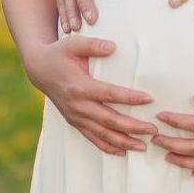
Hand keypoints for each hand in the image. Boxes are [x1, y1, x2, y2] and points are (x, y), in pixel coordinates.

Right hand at [24, 35, 157, 154]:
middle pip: (110, 120)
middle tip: (153, 130)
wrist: (40, 69)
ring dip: (124, 142)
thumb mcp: (74, 43)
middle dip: (133, 127)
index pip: (110, 94)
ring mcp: (76, 117)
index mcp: (80, 86)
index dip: (130, 98)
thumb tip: (113, 47)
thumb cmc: (60, 53)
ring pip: (103, 135)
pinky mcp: (75, 122)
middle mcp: (78, 105)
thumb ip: (94, 45)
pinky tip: (123, 151)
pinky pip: (92, 139)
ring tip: (143, 145)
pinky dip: (108, 147)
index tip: (149, 98)